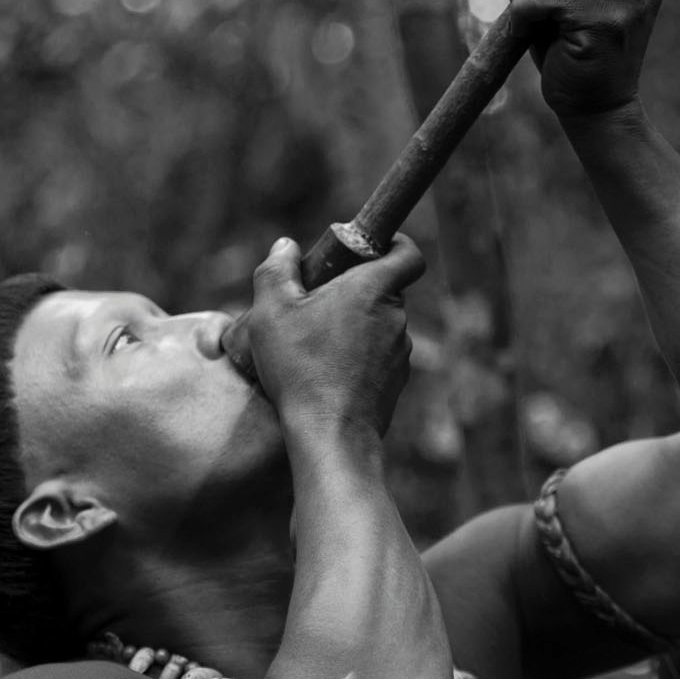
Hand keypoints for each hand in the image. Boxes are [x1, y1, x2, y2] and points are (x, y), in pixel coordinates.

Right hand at [245, 234, 424, 436]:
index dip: (394, 244)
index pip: (408, 253)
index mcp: (373, 289)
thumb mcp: (271, 312)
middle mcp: (396, 317)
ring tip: (317, 345)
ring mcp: (401, 352)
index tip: (368, 249)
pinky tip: (329, 373)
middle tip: (318, 303)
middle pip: (385, 289)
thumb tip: (286, 246)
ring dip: (357, 326)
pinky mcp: (397, 381)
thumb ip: (276, 271)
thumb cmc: (300, 368)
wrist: (330, 433)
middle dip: (356, 290)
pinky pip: (380, 357)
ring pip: (381, 325)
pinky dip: (360, 357)